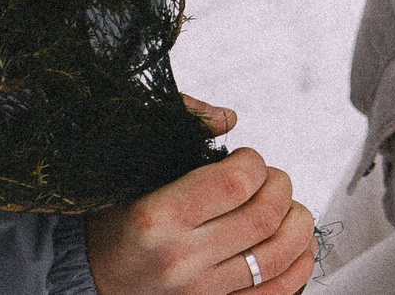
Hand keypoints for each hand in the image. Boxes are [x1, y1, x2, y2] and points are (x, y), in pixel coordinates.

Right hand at [86, 112, 315, 294]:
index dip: (254, 161)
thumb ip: (181, 129)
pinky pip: (277, 293)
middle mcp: (182, 260)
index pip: (236, 183)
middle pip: (265, 217)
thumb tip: (228, 117)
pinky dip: (300, 265)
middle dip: (280, 186)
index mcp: (158, 217)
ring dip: (297, 222)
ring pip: (280, 255)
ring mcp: (201, 292)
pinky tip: (298, 244)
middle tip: (268, 179)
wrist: (94, 277)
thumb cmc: (117, 219)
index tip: (244, 158)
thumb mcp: (135, 167)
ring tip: (286, 207)